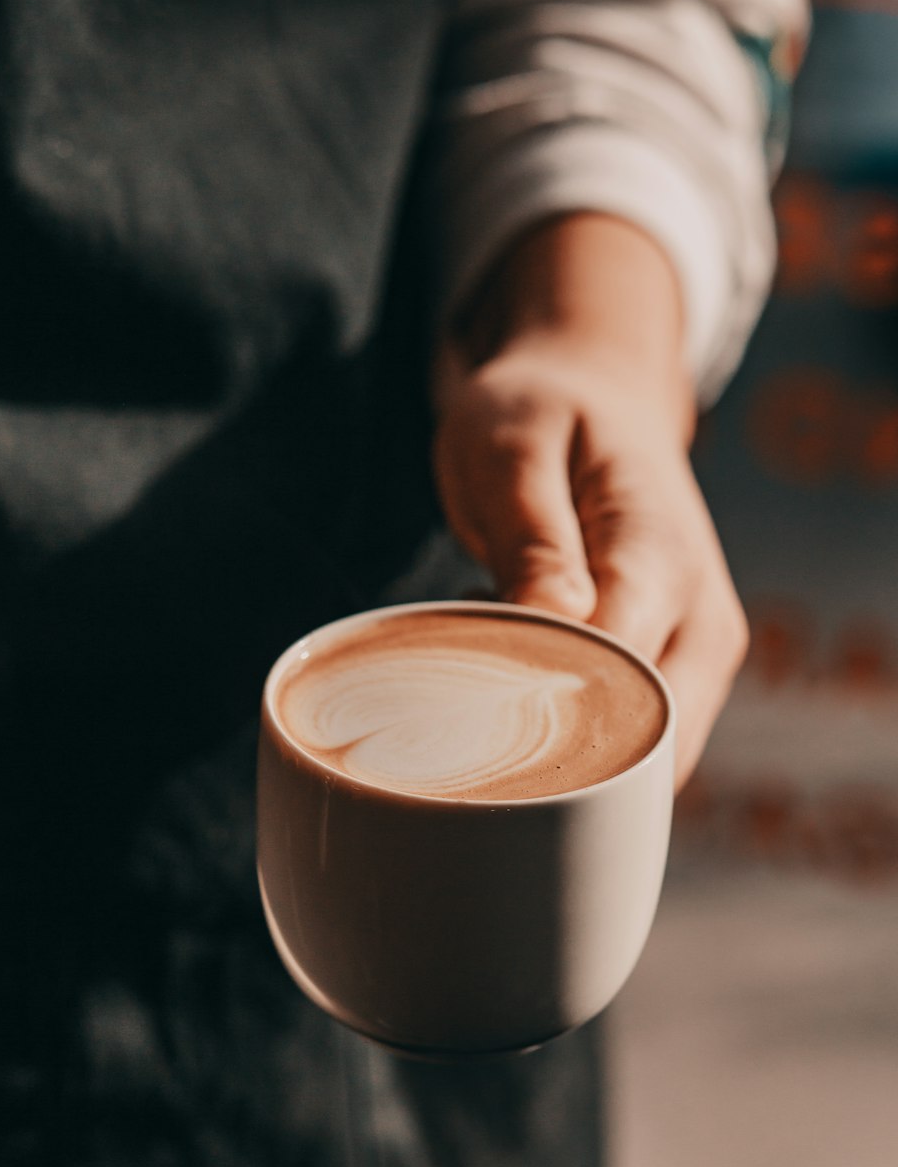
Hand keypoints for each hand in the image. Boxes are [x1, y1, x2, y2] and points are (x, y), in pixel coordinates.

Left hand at [432, 217, 747, 789]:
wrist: (596, 398)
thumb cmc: (545, 416)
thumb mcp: (515, 449)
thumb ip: (533, 539)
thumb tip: (554, 627)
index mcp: (663, 563)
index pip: (617, 683)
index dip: (541, 711)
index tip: (466, 700)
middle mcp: (702, 626)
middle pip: (641, 750)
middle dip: (551, 754)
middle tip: (463, 702)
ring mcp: (698, 662)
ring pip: (640, 768)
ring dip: (559, 750)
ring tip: (493, 671)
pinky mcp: (678, 682)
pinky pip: (630, 750)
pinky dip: (570, 742)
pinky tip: (519, 682)